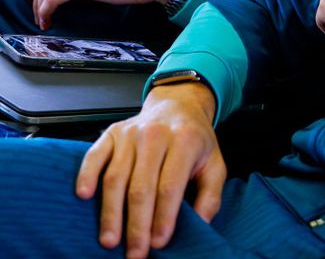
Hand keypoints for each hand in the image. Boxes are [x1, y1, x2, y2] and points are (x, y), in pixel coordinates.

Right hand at [76, 82, 223, 258]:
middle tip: (134, 253)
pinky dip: (86, 175)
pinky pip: (95, 155)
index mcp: (185, 140)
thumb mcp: (215, 163)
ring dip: (111, 212)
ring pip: (116, 177)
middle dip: (136, 224)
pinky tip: (84, 196)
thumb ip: (211, 196)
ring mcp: (131, 132)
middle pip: (141, 186)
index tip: (158, 243)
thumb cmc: (195, 140)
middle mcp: (156, 134)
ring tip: (110, 241)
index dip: (163, 217)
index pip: (170, 185)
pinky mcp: (112, 133)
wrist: (178, 105)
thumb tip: (199, 225)